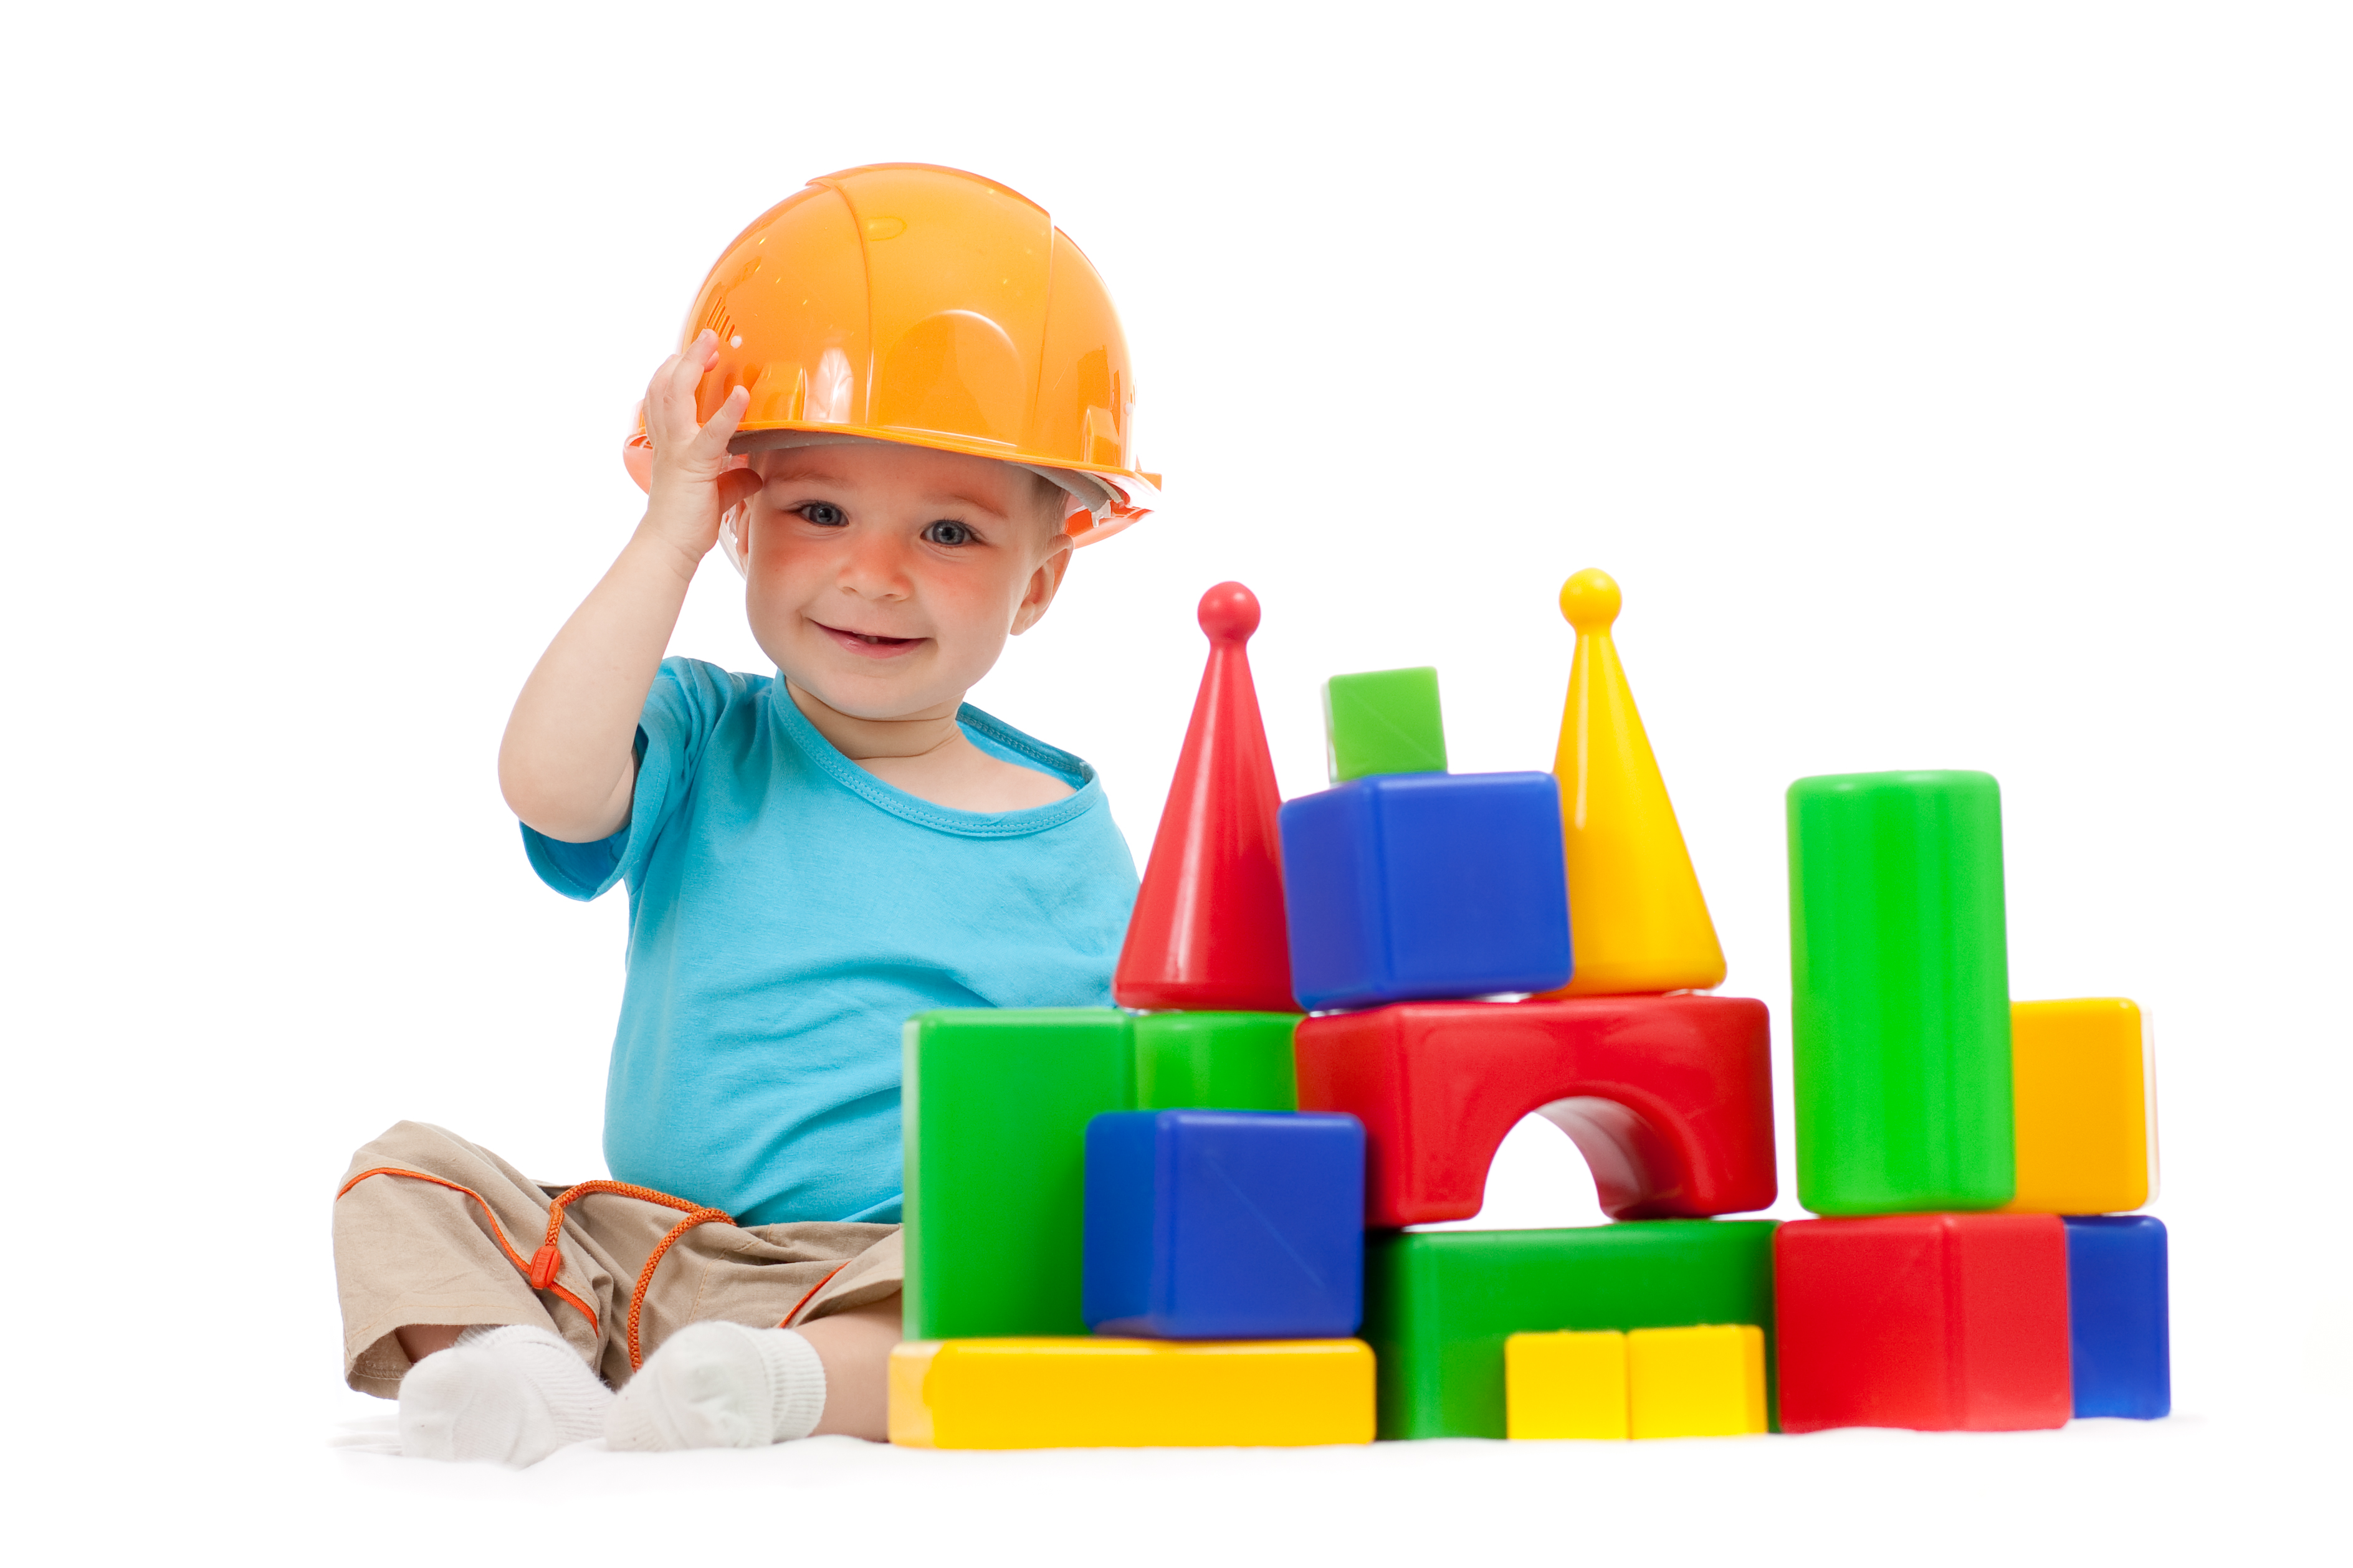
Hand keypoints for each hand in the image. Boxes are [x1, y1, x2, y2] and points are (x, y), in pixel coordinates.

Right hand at [640, 329, 763, 566]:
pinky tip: (742, 395)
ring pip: (675, 394)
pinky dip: (727, 412)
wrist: (671, 545)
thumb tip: (752, 473)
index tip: (696, 356)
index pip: (665, 397)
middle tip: (707, 339)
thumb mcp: (716, 493)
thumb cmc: (687, 522)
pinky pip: (711, 433)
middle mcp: (669, 441)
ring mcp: (678, 449)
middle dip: (685, 357)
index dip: (676, 372)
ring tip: (712, 346)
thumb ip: (733, 479)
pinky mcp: (694, 465)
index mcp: (671, 444)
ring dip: (694, 366)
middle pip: (666, 385)